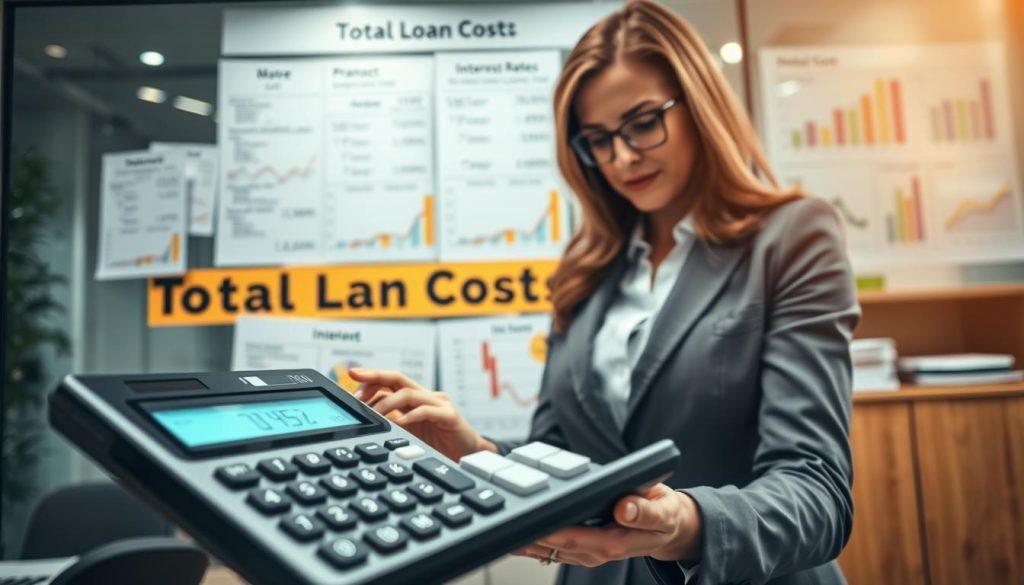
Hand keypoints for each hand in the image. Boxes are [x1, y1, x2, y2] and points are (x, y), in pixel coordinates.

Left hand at [348, 368, 494, 460]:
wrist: (467, 455)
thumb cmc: (438, 443)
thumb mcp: (408, 431)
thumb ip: (391, 421)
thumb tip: (365, 416)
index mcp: (415, 397)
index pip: (390, 380)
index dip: (371, 378)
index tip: (352, 379)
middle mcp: (426, 395)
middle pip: (397, 378)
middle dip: (374, 376)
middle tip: (355, 377)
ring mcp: (439, 403)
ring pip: (408, 393)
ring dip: (386, 403)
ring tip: (374, 414)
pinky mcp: (449, 415)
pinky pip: (426, 411)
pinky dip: (410, 416)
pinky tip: (399, 423)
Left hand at [513, 483, 701, 566]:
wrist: (670, 527)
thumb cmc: (665, 516)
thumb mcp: (663, 510)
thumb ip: (645, 511)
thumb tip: (624, 509)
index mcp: (613, 542)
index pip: (573, 537)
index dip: (550, 532)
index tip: (529, 525)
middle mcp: (597, 550)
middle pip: (555, 545)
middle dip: (529, 538)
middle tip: (503, 527)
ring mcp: (590, 551)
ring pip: (551, 549)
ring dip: (527, 544)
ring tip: (501, 534)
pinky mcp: (585, 546)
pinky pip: (556, 547)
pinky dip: (536, 543)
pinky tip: (518, 537)